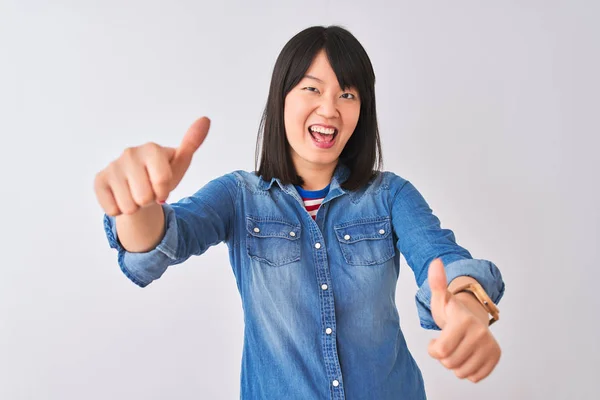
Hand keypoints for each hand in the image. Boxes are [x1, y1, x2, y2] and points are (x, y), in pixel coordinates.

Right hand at [94, 117, 209, 215]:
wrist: (138, 188)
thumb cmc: (160, 176)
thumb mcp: (179, 163)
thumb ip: (192, 143)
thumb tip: (205, 119)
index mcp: (151, 149)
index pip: (162, 182)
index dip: (164, 191)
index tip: (163, 185)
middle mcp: (129, 153)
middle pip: (145, 197)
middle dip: (150, 200)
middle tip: (148, 190)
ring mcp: (112, 166)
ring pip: (129, 206)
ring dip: (136, 207)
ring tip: (136, 194)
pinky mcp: (99, 180)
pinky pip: (113, 210)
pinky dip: (120, 210)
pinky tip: (122, 197)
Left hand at [427, 258, 500, 382]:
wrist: (471, 316)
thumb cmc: (452, 311)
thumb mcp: (440, 298)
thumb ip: (436, 283)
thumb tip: (435, 262)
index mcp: (464, 320)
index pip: (440, 351)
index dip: (433, 349)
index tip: (435, 340)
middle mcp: (480, 333)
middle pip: (449, 363)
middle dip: (444, 356)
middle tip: (448, 342)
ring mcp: (490, 346)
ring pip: (461, 372)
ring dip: (455, 364)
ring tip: (457, 348)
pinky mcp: (495, 357)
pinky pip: (474, 377)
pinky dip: (468, 369)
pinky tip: (467, 354)